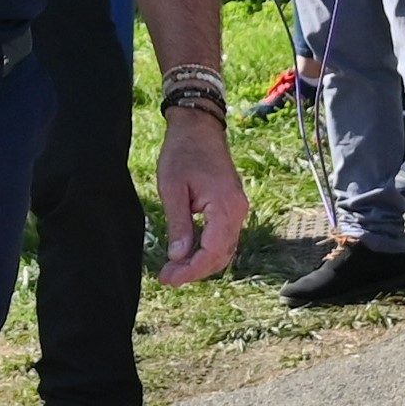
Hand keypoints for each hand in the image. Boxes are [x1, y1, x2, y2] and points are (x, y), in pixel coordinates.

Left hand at [154, 109, 244, 284]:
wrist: (199, 127)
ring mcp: (237, 209)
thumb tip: (178, 257)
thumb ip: (178, 225)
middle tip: (167, 278)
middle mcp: (238, 211)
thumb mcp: (173, 189)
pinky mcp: (232, 207)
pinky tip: (186, 253)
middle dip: (194, 271)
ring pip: (223, 249)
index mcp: (226, 207)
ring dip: (200, 263)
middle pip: (221, 256)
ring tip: (173, 269)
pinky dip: (206, 250)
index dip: (190, 271)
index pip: (211, 253)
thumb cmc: (183, 152)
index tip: (167, 278)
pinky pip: (223, 238)